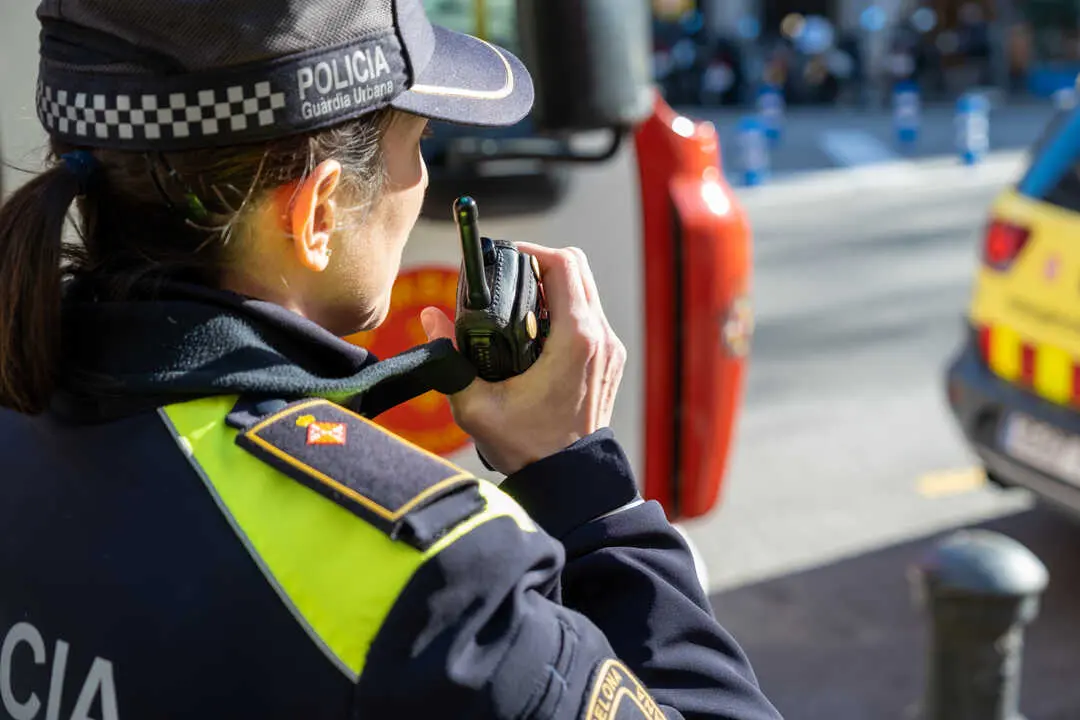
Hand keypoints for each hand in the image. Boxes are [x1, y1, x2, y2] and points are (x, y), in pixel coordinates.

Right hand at [420, 244, 625, 474]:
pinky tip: (536, 331)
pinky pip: (591, 316)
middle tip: (507, 279)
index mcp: (576, 339)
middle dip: (541, 264)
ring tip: (518, 304)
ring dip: (555, 287)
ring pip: (586, 291)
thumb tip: (431, 318)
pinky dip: (566, 310)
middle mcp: (601, 337)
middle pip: (578, 269)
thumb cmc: (528, 448)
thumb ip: (451, 361)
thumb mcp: (476, 407)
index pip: (563, 264)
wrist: (569, 481)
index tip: (503, 259)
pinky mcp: (611, 360)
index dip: (531, 251)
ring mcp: (611, 348)